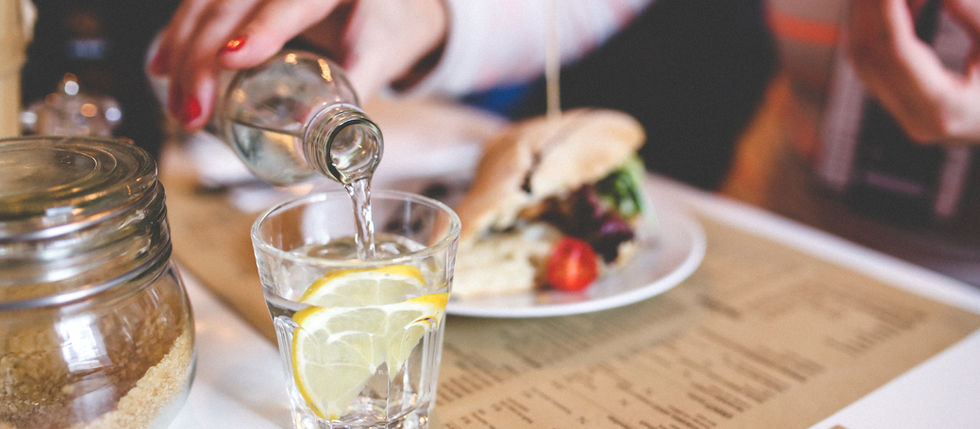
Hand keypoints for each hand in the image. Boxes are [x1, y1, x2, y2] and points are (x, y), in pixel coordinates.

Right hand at [148, 0, 446, 129]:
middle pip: (234, 2)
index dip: (262, 29)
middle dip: (204, 58)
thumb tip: (334, 143)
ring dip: (182, 53)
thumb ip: (358, 89)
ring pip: (207, 1)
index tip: (232, 60)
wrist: (378, 4)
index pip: (292, 0)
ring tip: (181, 108)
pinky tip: (162, 67)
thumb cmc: (381, 28)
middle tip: (193, 112)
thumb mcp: (381, 54)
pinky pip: (200, 4)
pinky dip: (178, 36)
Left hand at [847, 0, 979, 143]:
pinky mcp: (905, 111)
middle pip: (872, 56)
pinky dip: (873, 33)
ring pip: (864, 63)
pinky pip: (873, 68)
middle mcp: (918, 120)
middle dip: (868, 12)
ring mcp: (907, 119)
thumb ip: (975, 17)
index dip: (889, 12)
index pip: (899, 53)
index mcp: (947, 109)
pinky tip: (887, 6)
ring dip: (864, 20)